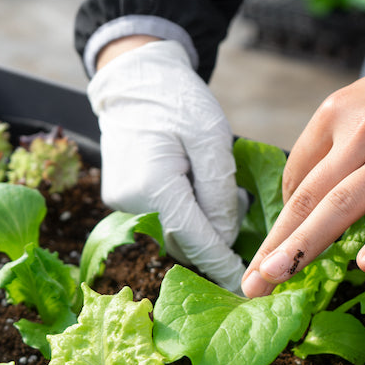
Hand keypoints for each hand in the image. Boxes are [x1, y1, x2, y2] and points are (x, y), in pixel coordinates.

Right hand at [88, 38, 245, 292]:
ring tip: (215, 188)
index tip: (245, 284)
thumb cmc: (177, 101)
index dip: (222, 264)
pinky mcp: (120, 200)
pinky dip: (183, 213)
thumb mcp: (212, 138)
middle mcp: (131, 202)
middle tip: (240, 209)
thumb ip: (220, 192)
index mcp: (154, 185)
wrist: (133, 80)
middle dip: (215, 237)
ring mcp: (121, 203)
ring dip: (199, 225)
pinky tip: (194, 185)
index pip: (195, 239)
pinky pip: (160, 219)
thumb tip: (225, 237)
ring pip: (172, 233)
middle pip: (184, 241)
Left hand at [241, 40, 364, 297]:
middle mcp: (359, 133)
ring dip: (303, 246)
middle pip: (308, 197)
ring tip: (275, 277)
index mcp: (336, 113)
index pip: (298, 175)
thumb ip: (338, 144)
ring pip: (340, 207)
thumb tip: (310, 194)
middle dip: (274, 244)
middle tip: (252, 282)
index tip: (273, 250)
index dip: (283, 219)